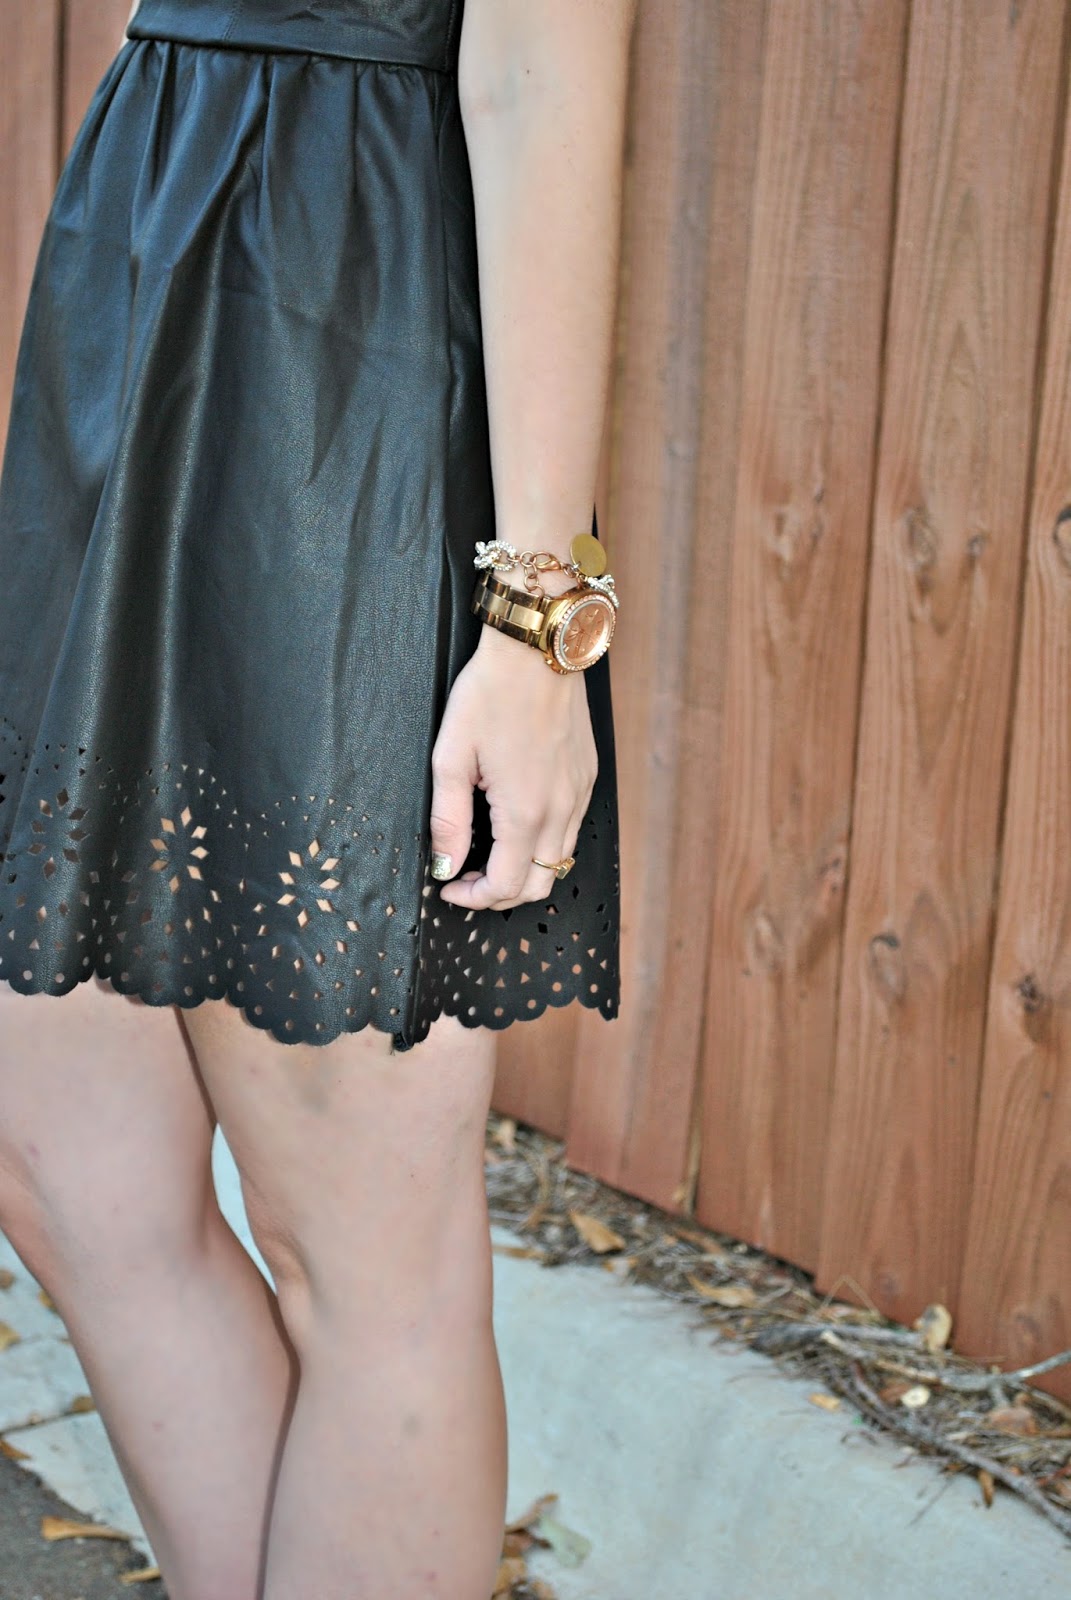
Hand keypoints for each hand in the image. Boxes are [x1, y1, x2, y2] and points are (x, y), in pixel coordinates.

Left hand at [429, 622, 597, 910]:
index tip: (449, 887)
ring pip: (560, 860)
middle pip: (540, 884)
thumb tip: (445, 866)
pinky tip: (516, 822)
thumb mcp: (452, 757)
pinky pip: (571, 828)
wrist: (538, 648)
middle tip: (468, 879)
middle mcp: (562, 809)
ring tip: (489, 853)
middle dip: (501, 894)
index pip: (506, 885)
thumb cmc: (491, 693)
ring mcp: (580, 793)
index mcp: (526, 811)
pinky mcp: (587, 776)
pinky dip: (544, 843)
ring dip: (525, 870)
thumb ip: (448, 820)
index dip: (473, 898)